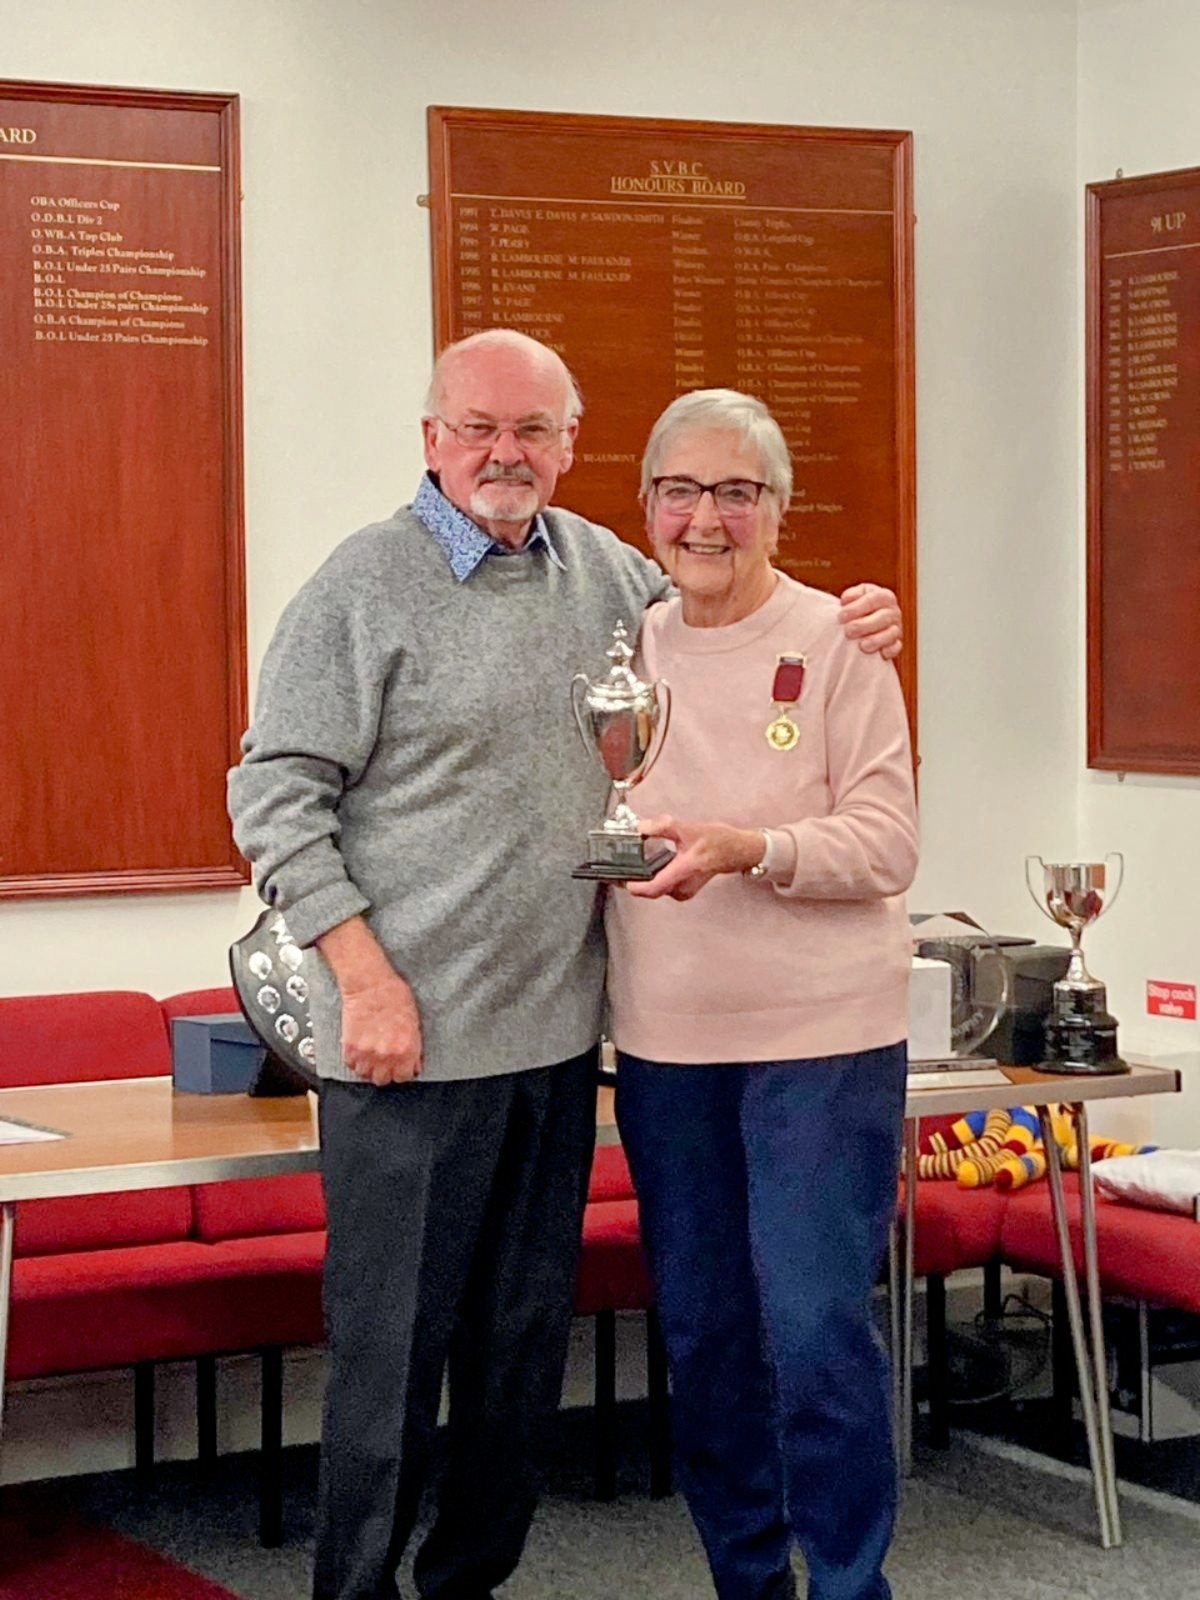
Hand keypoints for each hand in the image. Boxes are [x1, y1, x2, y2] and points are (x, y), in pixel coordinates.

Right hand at [339, 970, 423, 1084]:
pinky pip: (352, 1066)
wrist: (370, 985)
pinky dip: (356, 1062)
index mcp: (406, 1050)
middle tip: (386, 1062)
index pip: (404, 1077)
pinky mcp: (350, 1048)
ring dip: (370, 1069)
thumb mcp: (414, 1023)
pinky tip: (361, 1052)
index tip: (400, 1067)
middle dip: (386, 1072)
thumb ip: (413, 1048)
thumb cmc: (394, 996)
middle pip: (384, 1080)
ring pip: (367, 1076)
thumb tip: (413, 1063)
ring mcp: (367, 1054)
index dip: (402, 1071)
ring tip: (372, 1057)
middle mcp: (387, 1056)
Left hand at [623, 815, 762, 901]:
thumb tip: (641, 827)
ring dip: (643, 879)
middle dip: (635, 880)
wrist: (735, 851)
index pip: (654, 888)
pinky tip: (649, 867)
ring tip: (634, 863)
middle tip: (620, 867)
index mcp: (685, 870)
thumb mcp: (689, 828)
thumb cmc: (717, 841)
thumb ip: (663, 826)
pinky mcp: (683, 891)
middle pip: (650, 890)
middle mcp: (683, 886)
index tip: (622, 879)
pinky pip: (662, 888)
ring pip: (656, 889)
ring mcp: (684, 891)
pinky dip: (653, 879)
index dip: (635, 886)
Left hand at [838, 582, 901, 659]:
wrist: (860, 624)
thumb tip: (846, 600)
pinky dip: (889, 651)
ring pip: (891, 633)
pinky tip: (880, 654)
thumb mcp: (853, 598)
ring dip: (876, 640)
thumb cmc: (855, 610)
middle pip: (884, 617)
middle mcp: (893, 611)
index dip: (857, 608)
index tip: (841, 617)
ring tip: (862, 645)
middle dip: (864, 625)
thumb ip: (850, 596)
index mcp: (884, 596)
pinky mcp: (895, 644)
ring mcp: (896, 628)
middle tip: (848, 631)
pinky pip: (895, 648)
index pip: (874, 599)